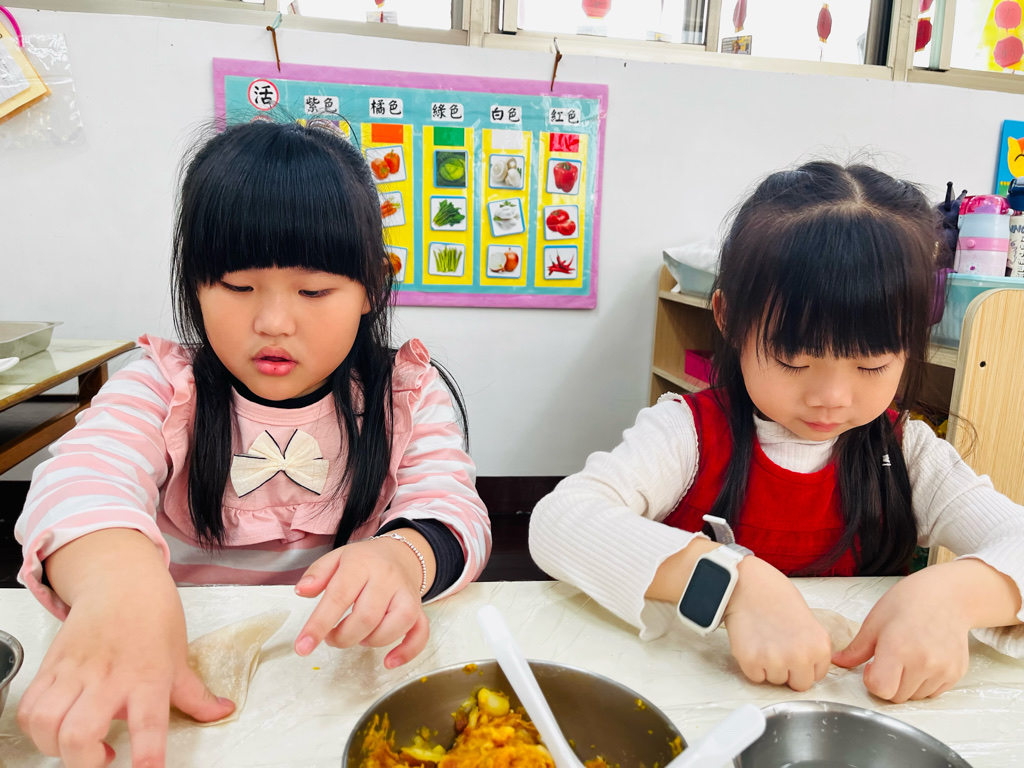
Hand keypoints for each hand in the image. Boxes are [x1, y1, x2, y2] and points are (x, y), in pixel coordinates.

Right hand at [18, 566, 233, 766]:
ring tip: (78, 744)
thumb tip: (222, 713)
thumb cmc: (154, 618)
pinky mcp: (52, 665)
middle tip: (102, 758)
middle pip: (79, 734)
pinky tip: (56, 726)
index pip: (148, 724)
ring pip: (46, 722)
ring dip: (55, 746)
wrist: (122, 582)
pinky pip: (28, 706)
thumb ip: (196, 695)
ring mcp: (76, 671)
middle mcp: (110, 677)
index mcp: (149, 677)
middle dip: (83, 762)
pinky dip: (34, 727)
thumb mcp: (179, 658)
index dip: (146, 756)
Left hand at [293, 535, 430, 668]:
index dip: (319, 624)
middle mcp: (387, 578)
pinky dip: (407, 651)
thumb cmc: (364, 561)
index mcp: (361, 564)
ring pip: (395, 626)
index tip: (303, 647)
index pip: (339, 596)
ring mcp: (406, 594)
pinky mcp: (419, 609)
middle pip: (367, 616)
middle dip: (343, 637)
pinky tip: (390, 661)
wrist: (401, 553)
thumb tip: (301, 591)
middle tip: (332, 637)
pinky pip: (421, 632)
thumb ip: (317, 573)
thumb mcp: (336, 558)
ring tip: (357, 636)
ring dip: (370, 641)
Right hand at [723, 557, 832, 691]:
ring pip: (775, 680)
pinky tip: (752, 643)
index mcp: (820, 646)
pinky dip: (751, 664)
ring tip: (763, 640)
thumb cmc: (774, 593)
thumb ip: (810, 645)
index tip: (793, 651)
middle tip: (777, 649)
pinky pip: (755, 676)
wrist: (746, 582)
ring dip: (768, 666)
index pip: (817, 676)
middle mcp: (801, 657)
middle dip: (788, 671)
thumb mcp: (807, 620)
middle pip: (798, 685)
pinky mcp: (752, 661)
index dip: (803, 664)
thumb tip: (807, 664)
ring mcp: (775, 661)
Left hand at [832, 569, 972, 702]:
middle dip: (888, 683)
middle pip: (896, 696)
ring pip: (915, 697)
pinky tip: (922, 660)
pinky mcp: (956, 673)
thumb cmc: (909, 602)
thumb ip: (856, 649)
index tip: (872, 666)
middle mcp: (923, 663)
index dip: (871, 680)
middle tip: (889, 660)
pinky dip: (924, 683)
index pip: (881, 689)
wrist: (946, 596)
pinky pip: (934, 693)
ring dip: (906, 685)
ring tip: (908, 657)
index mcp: (898, 648)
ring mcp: (943, 670)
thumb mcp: (875, 622)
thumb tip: (838, 662)